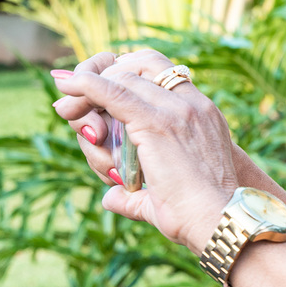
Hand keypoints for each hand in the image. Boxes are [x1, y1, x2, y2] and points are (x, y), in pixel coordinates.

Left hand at [51, 50, 238, 252]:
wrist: (219, 220)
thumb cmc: (199, 215)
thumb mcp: (165, 194)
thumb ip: (136, 193)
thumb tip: (112, 198)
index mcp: (202, 114)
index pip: (162, 71)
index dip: (127, 73)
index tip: (101, 92)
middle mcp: (193, 104)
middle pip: (137, 66)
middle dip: (103, 76)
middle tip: (76, 100)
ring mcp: (177, 110)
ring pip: (120, 79)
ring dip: (88, 90)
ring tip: (67, 109)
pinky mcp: (156, 123)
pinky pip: (112, 92)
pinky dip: (85, 85)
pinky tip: (66, 86)